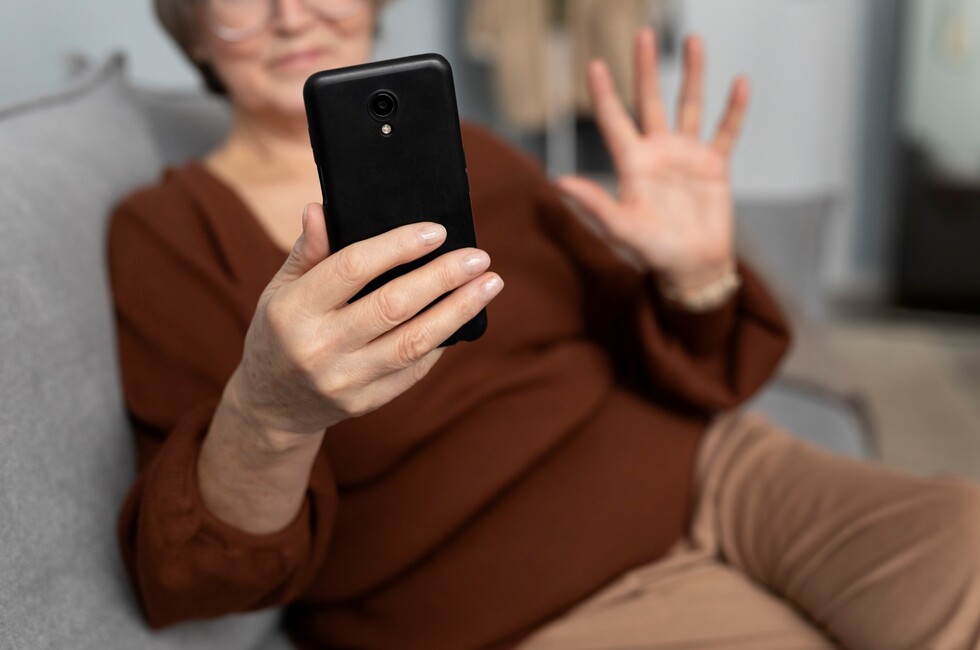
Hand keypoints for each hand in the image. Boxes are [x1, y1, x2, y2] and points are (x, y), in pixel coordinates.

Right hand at [226, 204, 503, 446]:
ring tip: (489, 284)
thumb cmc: (281, 332)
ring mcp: (344, 380)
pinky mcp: (365, 403)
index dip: (398, 246)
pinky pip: (413, 369)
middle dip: (442, 277)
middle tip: (479, 257)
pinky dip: (442, 341)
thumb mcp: (281, 289)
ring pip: (413, 342)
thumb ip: (308, 251)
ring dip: (457, 311)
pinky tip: (464, 317)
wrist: (272, 406)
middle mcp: (319, 348)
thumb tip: (322, 208)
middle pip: (392, 306)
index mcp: (294, 310)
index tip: (437, 231)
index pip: (352, 268)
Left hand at [556, 30, 747, 295]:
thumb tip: (558, 182)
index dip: (604, 93)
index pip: (614, 121)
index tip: (594, 63)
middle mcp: (657, 153)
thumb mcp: (621, 228)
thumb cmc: (653, 252)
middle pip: (650, 101)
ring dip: (692, 75)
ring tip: (694, 41)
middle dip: (645, 69)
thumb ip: (593, 203)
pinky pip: (726, 131)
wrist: (692, 268)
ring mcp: (686, 156)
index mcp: (632, 165)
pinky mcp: (714, 166)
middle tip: (643, 35)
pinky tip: (740, 83)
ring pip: (688, 106)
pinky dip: (734, 110)